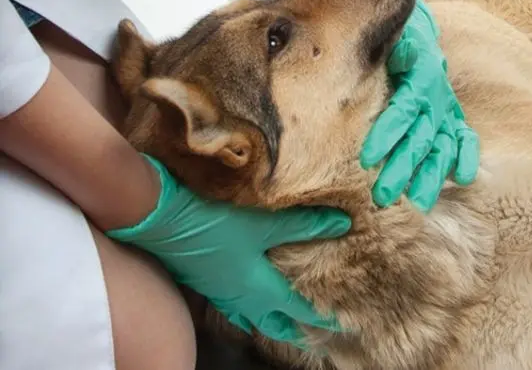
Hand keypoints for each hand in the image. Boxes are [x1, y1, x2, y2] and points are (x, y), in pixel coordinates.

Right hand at [106, 154, 350, 346]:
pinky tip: (239, 298)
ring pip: (247, 315)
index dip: (318, 317)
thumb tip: (343, 223)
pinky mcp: (202, 279)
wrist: (162, 220)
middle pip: (270, 322)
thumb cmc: (216, 226)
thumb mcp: (264, 224)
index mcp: (259, 289)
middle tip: (307, 337)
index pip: (296, 309)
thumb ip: (304, 225)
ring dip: (264, 320)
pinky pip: (228, 303)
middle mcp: (240, 297)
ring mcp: (218, 291)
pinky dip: (241, 307)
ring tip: (276, 322)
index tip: (336, 326)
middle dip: (290, 330)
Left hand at [360, 0, 479, 211]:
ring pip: (442, 146)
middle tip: (383, 196)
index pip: (405, 108)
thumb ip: (391, 48)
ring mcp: (447, 108)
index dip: (388, 133)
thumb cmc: (390, 37)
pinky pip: (465, 138)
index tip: (367, 159)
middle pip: (422, 136)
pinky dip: (468, 156)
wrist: (412, 26)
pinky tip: (463, 178)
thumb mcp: (388, 36)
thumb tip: (400, 56)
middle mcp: (437, 95)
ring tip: (418, 204)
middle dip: (403, 167)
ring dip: (431, 175)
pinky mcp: (452, 116)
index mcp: (421, 75)